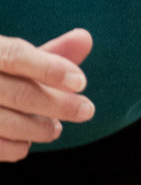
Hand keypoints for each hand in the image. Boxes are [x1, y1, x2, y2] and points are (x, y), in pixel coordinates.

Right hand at [0, 29, 94, 160]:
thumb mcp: (11, 59)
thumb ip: (48, 53)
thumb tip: (85, 37)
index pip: (15, 56)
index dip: (50, 69)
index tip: (80, 82)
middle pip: (20, 94)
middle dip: (60, 105)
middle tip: (86, 110)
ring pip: (9, 123)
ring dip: (40, 129)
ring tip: (55, 128)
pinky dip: (17, 146)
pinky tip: (26, 140)